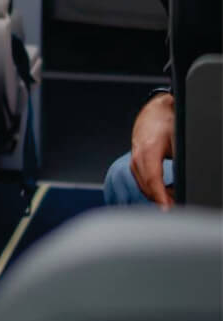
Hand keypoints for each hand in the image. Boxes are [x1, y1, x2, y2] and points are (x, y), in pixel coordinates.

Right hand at [130, 92, 174, 207]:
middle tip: (177, 207)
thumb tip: (185, 180)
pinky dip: (153, 188)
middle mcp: (137, 156)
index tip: (168, 209)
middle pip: (146, 187)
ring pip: (143, 185)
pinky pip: (142, 180)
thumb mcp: (178, 139)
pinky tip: (165, 189)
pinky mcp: (135, 161)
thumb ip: (180, 161)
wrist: (155, 111)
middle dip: (161, 200)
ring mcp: (134, 159)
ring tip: (174, 198)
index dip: (160, 198)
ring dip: (157, 195)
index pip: (153, 181)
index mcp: (148, 150)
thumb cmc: (167, 121)